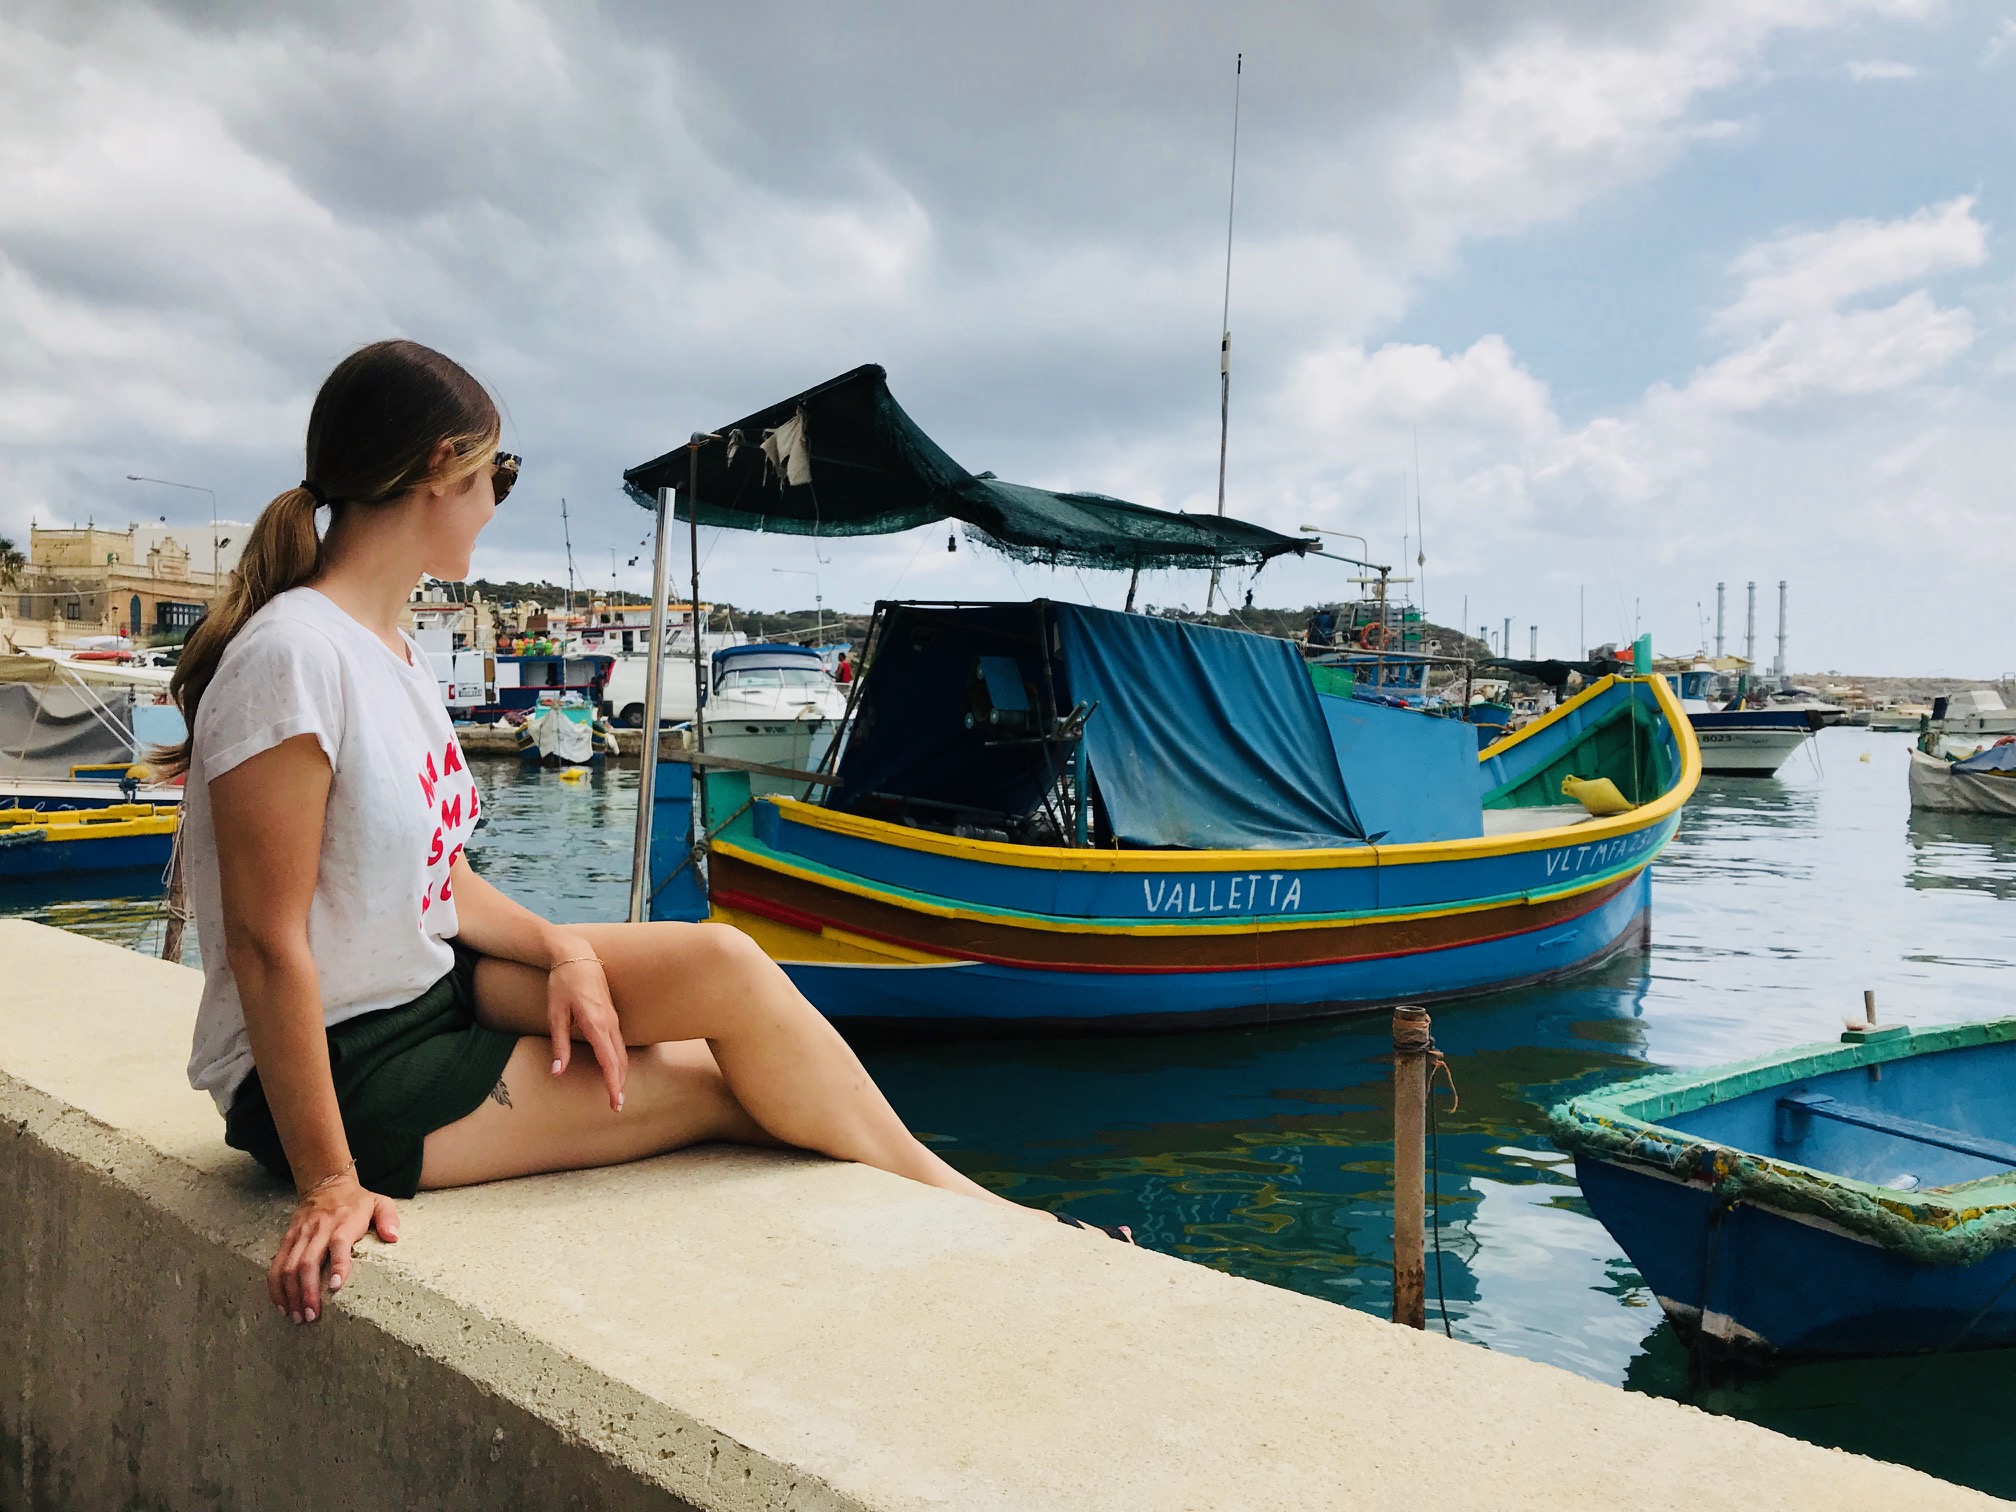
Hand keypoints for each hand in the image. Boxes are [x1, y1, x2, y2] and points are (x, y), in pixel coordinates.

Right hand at [269, 1172, 397, 1324]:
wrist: (326, 1184)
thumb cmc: (356, 1201)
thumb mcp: (379, 1202)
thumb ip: (388, 1218)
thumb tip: (393, 1237)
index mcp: (343, 1222)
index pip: (339, 1243)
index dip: (337, 1265)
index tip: (335, 1287)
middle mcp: (319, 1229)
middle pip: (308, 1262)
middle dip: (307, 1291)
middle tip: (311, 1315)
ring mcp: (300, 1235)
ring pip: (289, 1266)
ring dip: (290, 1294)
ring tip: (297, 1316)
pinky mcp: (287, 1239)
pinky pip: (276, 1264)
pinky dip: (276, 1287)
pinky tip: (282, 1305)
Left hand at [548, 954, 627, 1111]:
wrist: (577, 955)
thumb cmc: (563, 982)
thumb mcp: (555, 1013)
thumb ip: (559, 1044)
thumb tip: (558, 1072)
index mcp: (595, 1024)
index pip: (608, 1061)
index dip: (613, 1084)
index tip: (615, 1102)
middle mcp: (609, 1023)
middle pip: (620, 1060)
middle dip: (620, 1084)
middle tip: (616, 1106)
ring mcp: (613, 1019)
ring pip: (622, 1052)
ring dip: (621, 1073)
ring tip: (617, 1092)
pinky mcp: (611, 1016)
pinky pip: (619, 1043)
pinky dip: (619, 1060)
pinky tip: (615, 1069)